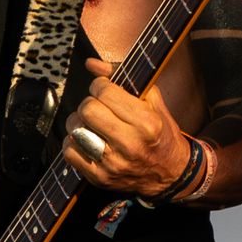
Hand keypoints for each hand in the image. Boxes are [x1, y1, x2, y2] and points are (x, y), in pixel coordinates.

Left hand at [62, 58, 189, 197]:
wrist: (171, 175)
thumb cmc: (161, 134)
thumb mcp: (152, 103)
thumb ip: (123, 78)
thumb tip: (91, 63)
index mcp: (146, 122)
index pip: (104, 92)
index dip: (100, 85)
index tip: (104, 89)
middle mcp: (129, 144)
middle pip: (87, 110)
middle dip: (90, 103)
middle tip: (98, 106)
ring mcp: (113, 163)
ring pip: (75, 130)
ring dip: (80, 123)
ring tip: (93, 124)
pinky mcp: (100, 178)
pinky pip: (70, 152)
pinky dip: (74, 143)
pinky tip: (87, 140)